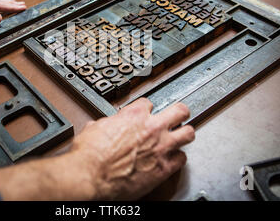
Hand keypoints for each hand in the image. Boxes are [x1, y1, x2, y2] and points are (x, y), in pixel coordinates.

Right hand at [71, 98, 194, 199]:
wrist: (91, 176)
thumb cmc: (90, 155)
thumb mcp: (94, 128)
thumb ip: (107, 124)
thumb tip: (105, 125)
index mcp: (133, 115)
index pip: (149, 103)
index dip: (147, 109)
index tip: (146, 113)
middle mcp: (151, 128)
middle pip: (179, 110)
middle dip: (179, 113)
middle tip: (177, 116)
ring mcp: (161, 147)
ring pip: (188, 133)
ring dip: (185, 134)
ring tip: (182, 135)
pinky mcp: (164, 168)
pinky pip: (182, 159)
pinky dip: (178, 159)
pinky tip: (173, 160)